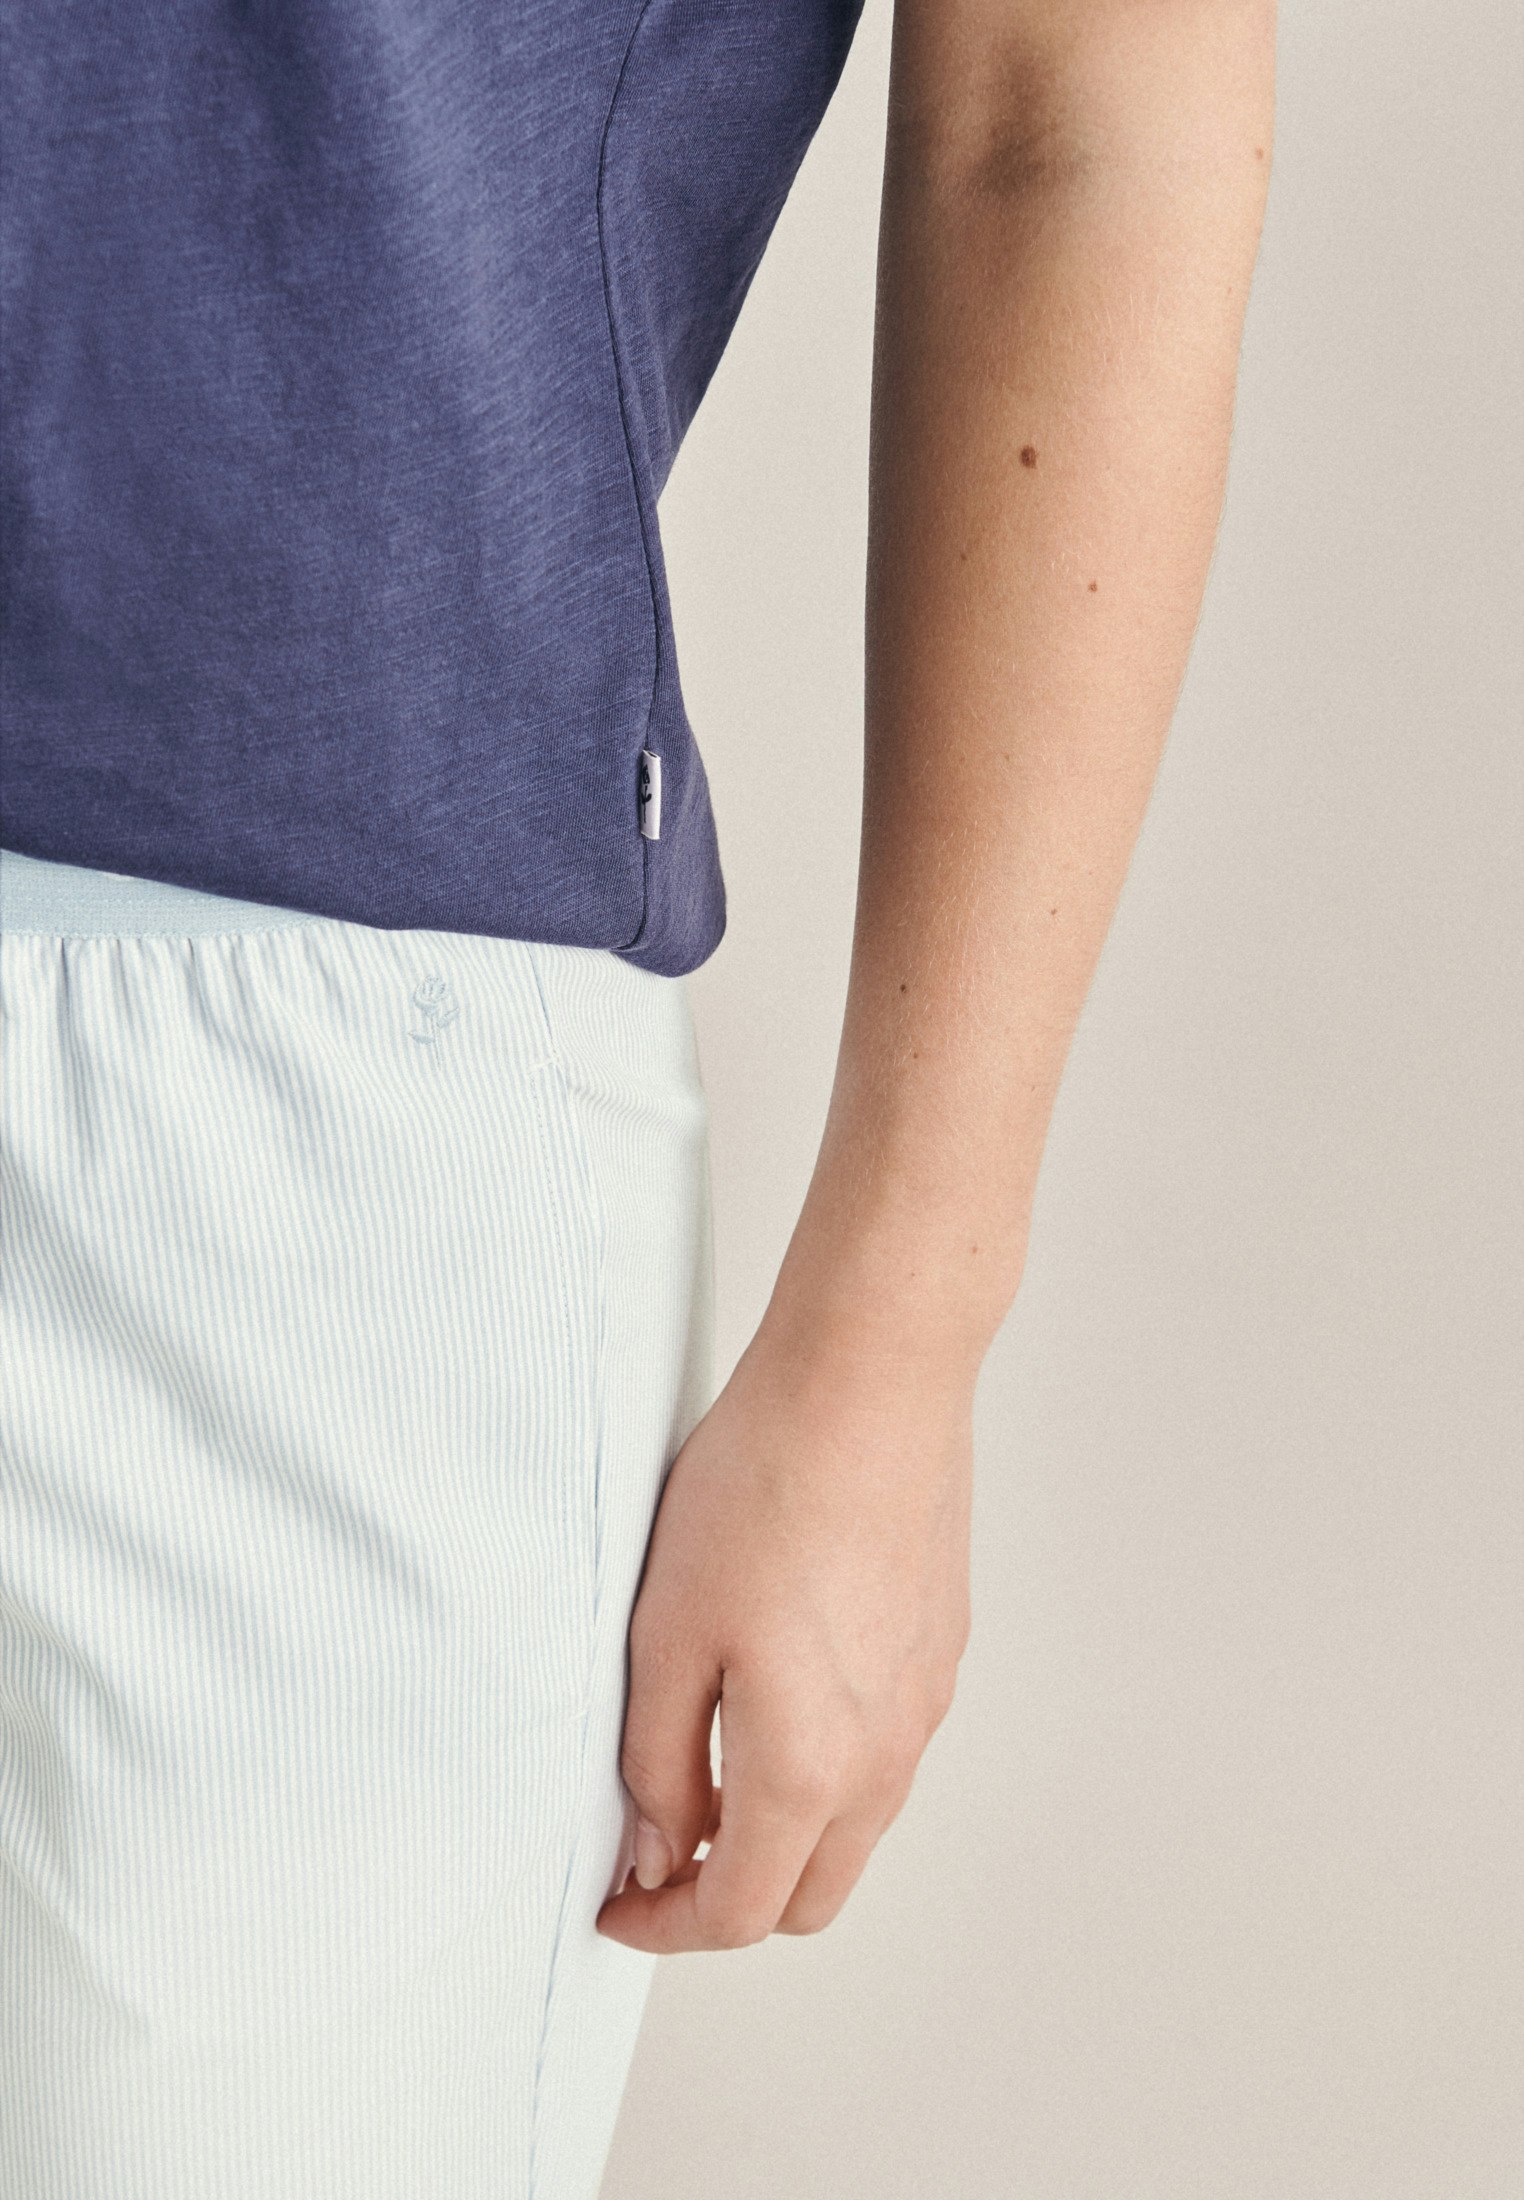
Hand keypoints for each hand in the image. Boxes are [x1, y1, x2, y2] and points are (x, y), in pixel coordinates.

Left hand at [596, 1306, 973, 1952]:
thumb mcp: (666, 1632)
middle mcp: (884, 1756)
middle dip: (730, 1899)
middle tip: (658, 1851)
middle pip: (810, 1896)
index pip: (739, 1911)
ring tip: (707, 1768)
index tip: (618, 1904)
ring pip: (856, 1829)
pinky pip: (886, 1754)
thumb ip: (655, 1763)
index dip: (665, 1925)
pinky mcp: (940, 1650)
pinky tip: (775, 1695)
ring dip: (784, 1834)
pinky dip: (828, 1772)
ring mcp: (924, 1704)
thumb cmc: (763, 1487)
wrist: (870, 1382)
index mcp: (807, 1768)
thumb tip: (655, 1851)